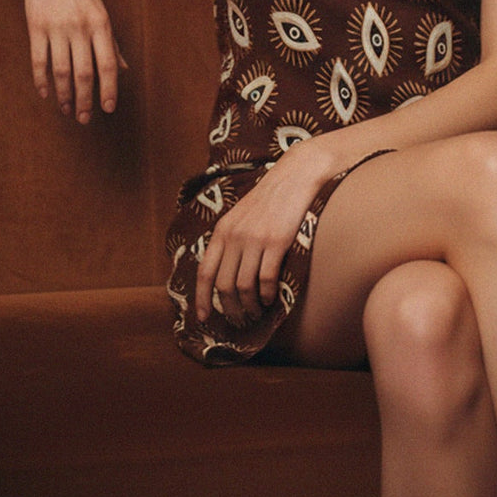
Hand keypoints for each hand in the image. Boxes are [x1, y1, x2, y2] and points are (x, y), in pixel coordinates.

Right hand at [21, 0, 126, 122]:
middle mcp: (80, 27)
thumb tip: (124, 70)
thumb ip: (111, 42)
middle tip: (85, 119)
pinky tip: (45, 93)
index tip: (108, 109)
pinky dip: (42, 80)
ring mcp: (57, 27)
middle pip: (83, 73)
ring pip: (61, 71)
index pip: (107, 64)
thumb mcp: (101, 10)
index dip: (109, 89)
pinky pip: (39, 60)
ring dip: (64, 95)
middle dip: (85, 99)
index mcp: (101, 23)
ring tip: (67, 110)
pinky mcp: (36, 26)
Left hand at [194, 138, 334, 325]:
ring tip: (256, 312)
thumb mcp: (240, 215)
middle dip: (230, 309)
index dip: (202, 299)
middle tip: (239, 321)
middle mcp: (234, 236)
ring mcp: (255, 238)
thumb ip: (230, 240)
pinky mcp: (276, 241)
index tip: (204, 319)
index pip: (205, 272)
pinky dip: (267, 295)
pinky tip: (271, 299)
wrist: (295, 175)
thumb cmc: (270, 198)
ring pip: (244, 287)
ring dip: (250, 306)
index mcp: (222, 230)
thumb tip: (223, 274)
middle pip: (224, 285)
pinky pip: (266, 279)